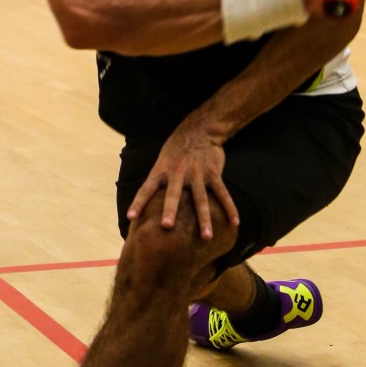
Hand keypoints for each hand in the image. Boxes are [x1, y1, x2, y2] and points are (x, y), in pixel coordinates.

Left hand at [125, 115, 239, 239]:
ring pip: (201, 198)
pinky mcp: (213, 173)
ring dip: (204, 218)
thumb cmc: (176, 150)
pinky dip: (229, 208)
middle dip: (170, 209)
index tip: (131, 217)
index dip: (138, 202)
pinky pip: (222, 193)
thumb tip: (145, 205)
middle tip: (166, 226)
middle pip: (173, 193)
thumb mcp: (162, 160)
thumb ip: (157, 181)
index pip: (147, 187)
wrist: (200, 129)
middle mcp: (178, 172)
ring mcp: (197, 173)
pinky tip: (234, 222)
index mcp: (162, 170)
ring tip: (207, 237)